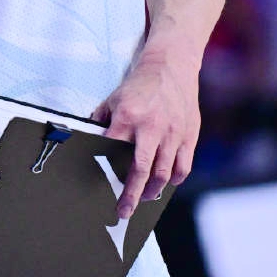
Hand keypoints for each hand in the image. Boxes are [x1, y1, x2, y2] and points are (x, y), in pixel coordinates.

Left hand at [94, 47, 201, 218]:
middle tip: (123, 211)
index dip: (106, 172)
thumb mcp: (114, 98)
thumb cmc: (140, 84)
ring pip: (164, 173)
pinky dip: (175, 179)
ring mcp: (173, 133)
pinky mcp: (189, 135)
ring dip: (152, 191)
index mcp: (128, 117)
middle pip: (141, 171)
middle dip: (131, 195)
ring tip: (145, 198)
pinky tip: (166, 183)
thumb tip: (88, 143)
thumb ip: (102, 121)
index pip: (112, 151)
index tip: (101, 189)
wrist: (171, 66)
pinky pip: (183, 166)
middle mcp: (151, 127)